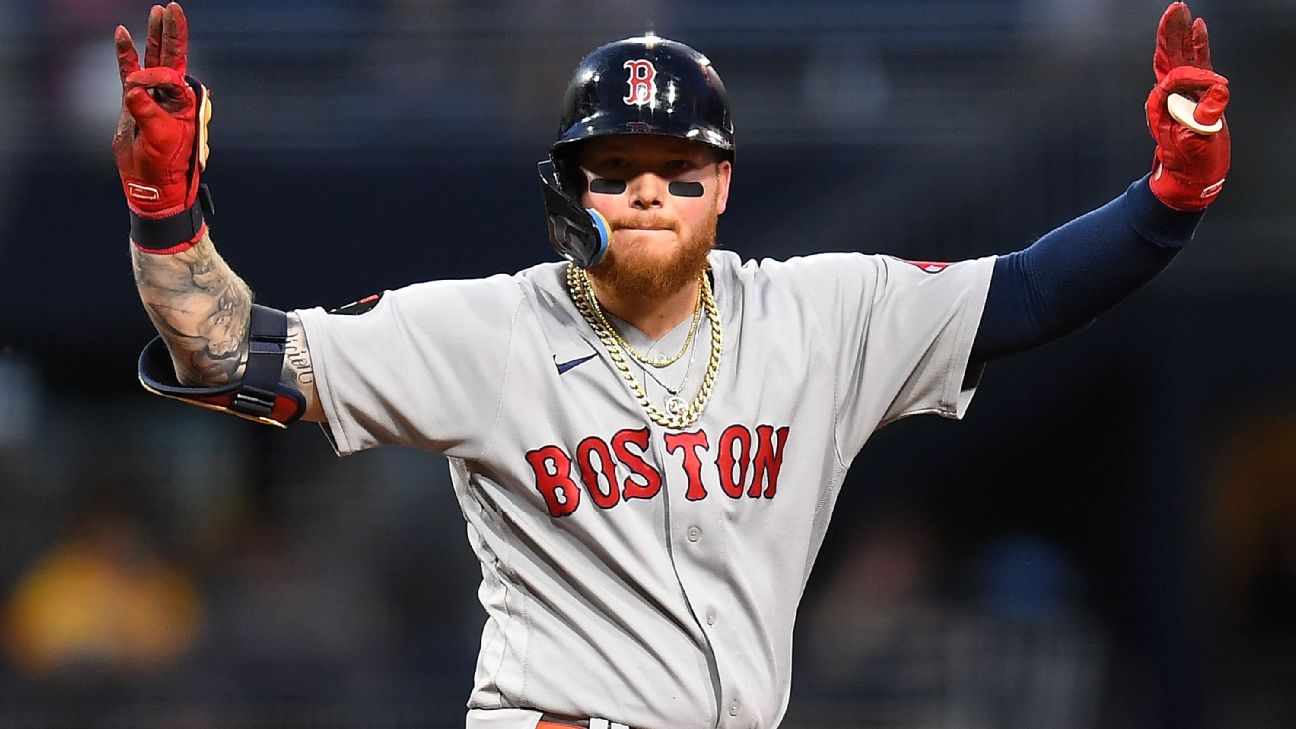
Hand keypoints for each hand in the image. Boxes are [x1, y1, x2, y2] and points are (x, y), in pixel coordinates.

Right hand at [112, 2, 210, 219]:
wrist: (150, 181)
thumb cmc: (164, 163)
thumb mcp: (160, 137)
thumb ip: (147, 111)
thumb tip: (133, 89)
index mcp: (185, 101)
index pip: (172, 73)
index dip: (154, 74)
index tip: (137, 88)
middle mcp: (171, 95)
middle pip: (172, 55)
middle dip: (171, 30)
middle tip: (172, 6)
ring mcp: (152, 95)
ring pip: (154, 58)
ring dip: (154, 36)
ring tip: (158, 11)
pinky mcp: (133, 101)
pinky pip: (129, 71)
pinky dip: (126, 54)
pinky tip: (123, 34)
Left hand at [1145, 2, 1229, 210]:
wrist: (1190, 178)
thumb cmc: (1192, 165)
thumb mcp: (1199, 145)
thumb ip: (1204, 121)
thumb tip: (1216, 94)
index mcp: (1164, 106)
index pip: (1176, 78)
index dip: (1196, 78)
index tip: (1219, 90)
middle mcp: (1168, 96)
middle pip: (1169, 57)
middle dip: (1172, 32)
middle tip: (1176, 8)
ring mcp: (1180, 94)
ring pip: (1179, 56)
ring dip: (1181, 33)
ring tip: (1181, 10)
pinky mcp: (1194, 95)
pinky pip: (1195, 64)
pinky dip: (1197, 45)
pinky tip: (1199, 27)